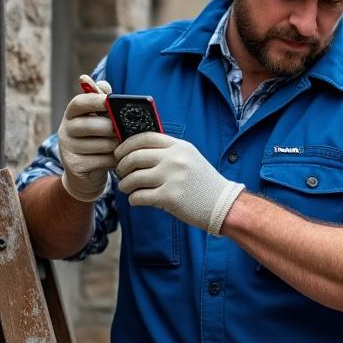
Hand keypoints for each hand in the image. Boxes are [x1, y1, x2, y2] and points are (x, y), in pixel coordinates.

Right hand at [57, 75, 115, 201]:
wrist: (85, 174)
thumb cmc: (97, 139)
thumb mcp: (98, 119)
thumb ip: (102, 101)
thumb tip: (104, 84)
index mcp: (71, 114)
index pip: (79, 103)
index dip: (95, 100)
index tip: (110, 101)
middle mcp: (65, 130)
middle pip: (93, 125)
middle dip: (114, 128)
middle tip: (126, 131)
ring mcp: (68, 149)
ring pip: (102, 144)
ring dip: (118, 145)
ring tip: (124, 145)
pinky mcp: (75, 166)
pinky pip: (103, 160)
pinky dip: (115, 160)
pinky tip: (119, 159)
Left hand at [115, 132, 244, 234]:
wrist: (223, 204)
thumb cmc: (202, 183)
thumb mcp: (190, 159)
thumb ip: (167, 152)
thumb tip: (134, 151)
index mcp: (180, 147)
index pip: (145, 138)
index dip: (126, 145)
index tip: (119, 153)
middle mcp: (175, 159)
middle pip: (135, 157)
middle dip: (122, 167)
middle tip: (121, 174)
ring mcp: (173, 178)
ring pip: (133, 178)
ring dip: (125, 185)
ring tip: (127, 188)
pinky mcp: (170, 197)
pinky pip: (139, 196)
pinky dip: (133, 199)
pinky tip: (137, 200)